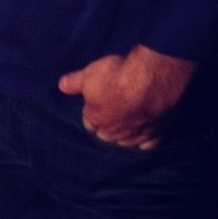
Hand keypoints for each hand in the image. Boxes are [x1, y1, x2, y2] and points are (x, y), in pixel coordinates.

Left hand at [57, 44, 197, 149]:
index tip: (92, 109)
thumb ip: (74, 82)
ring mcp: (136, 135)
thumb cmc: (114, 77)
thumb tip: (61, 86)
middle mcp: (115, 133)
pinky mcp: (157, 134)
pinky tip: (145, 140)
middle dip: (105, 129)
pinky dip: (146, 142)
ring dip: (124, 137)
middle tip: (108, 117)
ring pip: (126, 142)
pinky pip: (149, 144)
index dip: (90, 116)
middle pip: (107, 136)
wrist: (149, 81)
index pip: (89, 124)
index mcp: (96, 119)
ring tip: (125, 128)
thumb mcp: (88, 74)